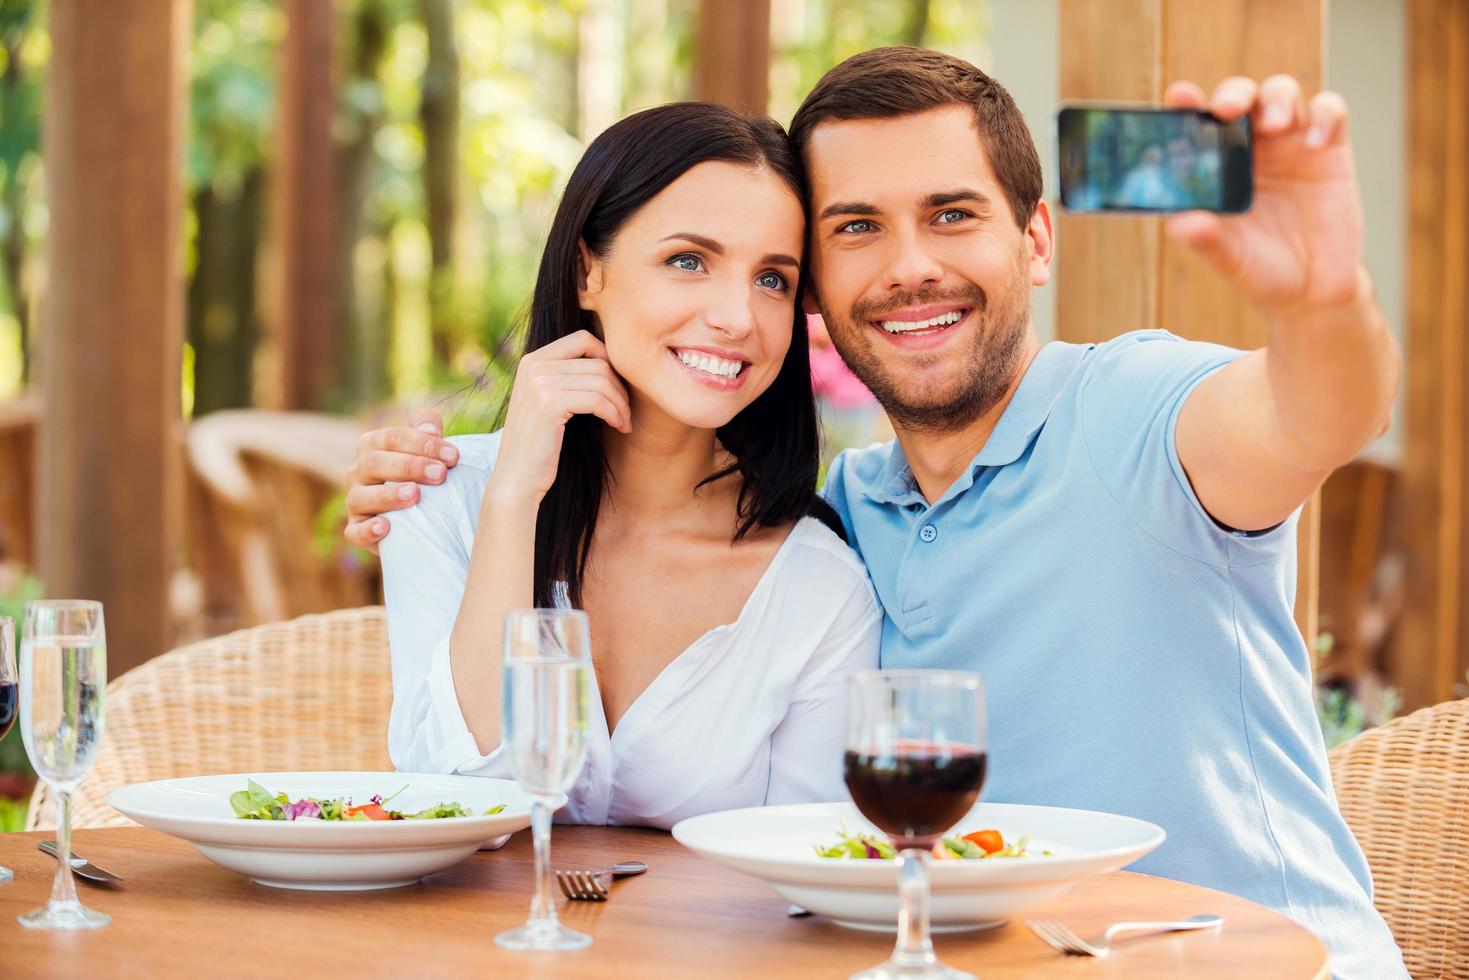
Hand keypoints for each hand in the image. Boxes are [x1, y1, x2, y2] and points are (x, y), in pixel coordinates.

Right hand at [344, 408, 456, 552]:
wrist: (420, 515)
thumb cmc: (424, 474)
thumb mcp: (428, 448)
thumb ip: (428, 428)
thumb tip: (431, 428)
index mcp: (372, 446)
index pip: (392, 437)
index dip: (422, 444)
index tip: (453, 456)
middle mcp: (358, 472)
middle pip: (374, 463)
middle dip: (409, 467)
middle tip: (440, 474)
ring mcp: (355, 501)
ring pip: (360, 497)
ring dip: (388, 495)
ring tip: (415, 495)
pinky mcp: (356, 530)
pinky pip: (354, 532)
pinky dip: (368, 530)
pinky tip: (385, 528)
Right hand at [488, 330, 631, 506]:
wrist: (517, 478)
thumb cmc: (541, 444)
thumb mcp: (550, 401)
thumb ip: (569, 377)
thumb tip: (612, 359)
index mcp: (533, 360)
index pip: (583, 339)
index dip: (608, 359)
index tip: (617, 387)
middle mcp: (534, 365)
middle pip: (597, 361)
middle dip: (619, 387)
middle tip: (626, 412)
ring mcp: (540, 382)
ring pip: (601, 380)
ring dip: (620, 403)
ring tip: (624, 422)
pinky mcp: (550, 404)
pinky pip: (598, 399)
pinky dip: (614, 413)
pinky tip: (618, 426)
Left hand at [1164, 75, 1364, 318]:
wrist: (1312, 289)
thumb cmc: (1260, 269)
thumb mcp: (1230, 258)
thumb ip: (1206, 239)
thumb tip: (1178, 224)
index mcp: (1216, 166)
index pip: (1198, 124)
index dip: (1188, 104)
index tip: (1179, 96)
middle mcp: (1250, 148)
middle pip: (1241, 97)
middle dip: (1234, 94)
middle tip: (1228, 110)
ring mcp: (1291, 144)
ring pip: (1282, 93)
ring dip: (1276, 99)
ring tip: (1274, 125)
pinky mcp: (1330, 149)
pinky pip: (1330, 112)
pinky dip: (1324, 116)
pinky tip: (1316, 144)